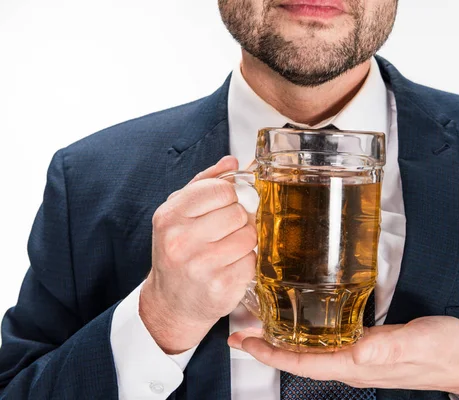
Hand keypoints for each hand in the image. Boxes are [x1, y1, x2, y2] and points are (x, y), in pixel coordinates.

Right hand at [140, 156, 256, 353]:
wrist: (171, 303)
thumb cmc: (179, 253)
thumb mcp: (180, 214)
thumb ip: (205, 183)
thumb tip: (232, 161)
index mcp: (170, 216)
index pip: (221, 189)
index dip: (230, 197)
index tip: (224, 207)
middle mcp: (181, 240)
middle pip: (238, 212)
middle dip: (239, 220)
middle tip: (226, 233)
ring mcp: (200, 266)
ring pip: (249, 236)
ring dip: (245, 242)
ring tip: (228, 251)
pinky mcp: (220, 287)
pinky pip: (253, 262)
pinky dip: (247, 264)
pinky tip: (230, 268)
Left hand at [229, 316, 458, 399]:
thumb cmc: (442, 350)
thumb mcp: (418, 342)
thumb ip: (388, 347)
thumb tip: (358, 352)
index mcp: (358, 364)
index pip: (304, 363)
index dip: (271, 355)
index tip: (245, 342)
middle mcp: (352, 365)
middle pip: (300, 361)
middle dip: (267, 349)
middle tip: (241, 332)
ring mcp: (359, 359)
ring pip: (310, 354)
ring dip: (283, 343)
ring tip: (261, 328)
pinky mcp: (366, 349)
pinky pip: (326, 346)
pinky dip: (305, 337)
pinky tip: (301, 325)